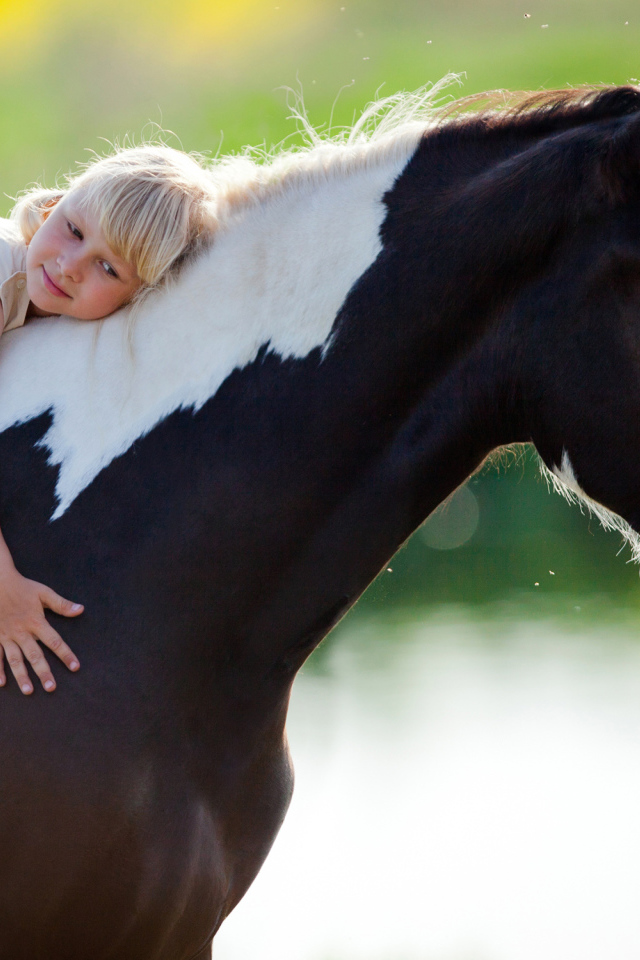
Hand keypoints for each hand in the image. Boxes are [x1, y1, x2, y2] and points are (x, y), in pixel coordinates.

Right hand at [0, 567, 82, 694]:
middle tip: (51, 687)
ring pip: (15, 659)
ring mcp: (6, 636)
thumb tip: (80, 610)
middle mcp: (22, 632)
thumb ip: (61, 604)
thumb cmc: (21, 587)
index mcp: (36, 622)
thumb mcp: (43, 593)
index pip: (55, 641)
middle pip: (35, 655)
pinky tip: (2, 683)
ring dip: (22, 676)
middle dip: (43, 672)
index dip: (66, 654)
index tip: (75, 667)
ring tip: (29, 691)